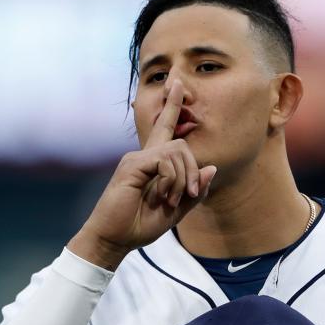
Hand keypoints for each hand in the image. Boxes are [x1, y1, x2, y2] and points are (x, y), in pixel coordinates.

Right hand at [68, 79, 217, 269]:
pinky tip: (161, 196)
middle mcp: (143, 156)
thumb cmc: (138, 226)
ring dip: (182, 179)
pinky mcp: (132, 165)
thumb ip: (194, 191)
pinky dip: (171, 180)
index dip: (172, 106)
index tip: (177, 84)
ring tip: (170, 201)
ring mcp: (136, 159)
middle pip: (181, 144)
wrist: (113, 240)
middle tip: (189, 195)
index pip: (164, 129)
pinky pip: (164, 161)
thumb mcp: (175, 211)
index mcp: (152, 164)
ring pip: (176, 151)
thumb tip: (211, 168)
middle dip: (193, 171)